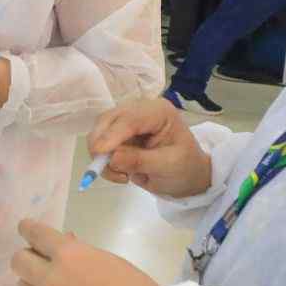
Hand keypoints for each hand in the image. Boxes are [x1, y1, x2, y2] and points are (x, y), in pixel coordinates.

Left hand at [12, 220, 160, 285]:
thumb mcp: (106, 259)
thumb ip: (79, 251)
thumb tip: (64, 244)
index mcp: (67, 254)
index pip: (35, 233)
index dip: (28, 228)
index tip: (26, 227)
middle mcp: (49, 277)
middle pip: (18, 260)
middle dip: (28, 256)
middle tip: (40, 260)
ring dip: (32, 281)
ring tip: (48, 285)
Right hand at [87, 98, 213, 197]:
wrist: (187, 175)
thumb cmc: (184, 167)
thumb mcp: (168, 166)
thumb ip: (140, 161)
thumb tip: (113, 158)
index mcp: (159, 112)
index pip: (130, 118)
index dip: (112, 134)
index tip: (99, 152)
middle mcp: (140, 110)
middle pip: (108, 120)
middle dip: (102, 145)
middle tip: (107, 169)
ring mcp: (127, 121)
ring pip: (99, 132)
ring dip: (102, 156)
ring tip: (123, 175)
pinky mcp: (118, 134)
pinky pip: (100, 145)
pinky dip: (103, 161)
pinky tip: (121, 172)